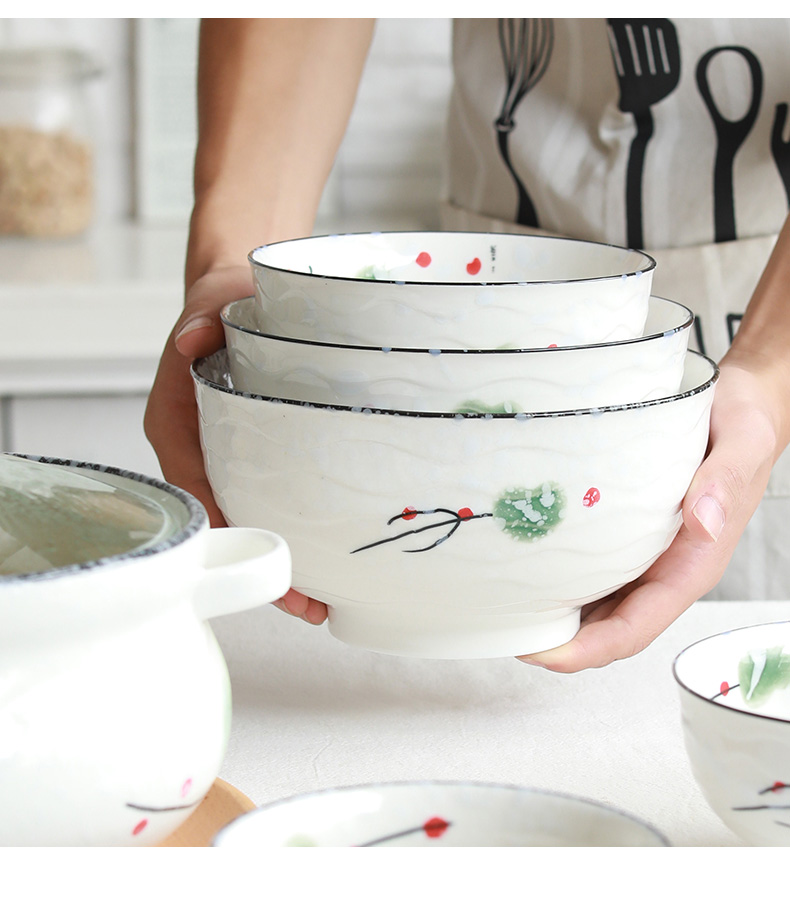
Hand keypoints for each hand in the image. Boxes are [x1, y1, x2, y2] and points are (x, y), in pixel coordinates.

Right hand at [144, 264, 328, 625]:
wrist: (243, 296)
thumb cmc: (224, 303)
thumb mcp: (213, 303)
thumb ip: (200, 321)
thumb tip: (189, 342)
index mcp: (177, 422)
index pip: (192, 484)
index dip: (222, 526)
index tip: (257, 558)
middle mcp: (199, 449)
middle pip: (224, 521)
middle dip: (262, 563)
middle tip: (304, 603)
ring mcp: (229, 458)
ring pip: (249, 521)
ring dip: (283, 560)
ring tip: (322, 601)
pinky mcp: (258, 457)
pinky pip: (270, 501)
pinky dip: (294, 530)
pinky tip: (327, 555)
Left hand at [517, 355, 782, 671]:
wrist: (739, 402)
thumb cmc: (742, 422)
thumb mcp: (742, 442)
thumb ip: (724, 480)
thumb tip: (704, 520)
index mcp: (692, 564)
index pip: (636, 627)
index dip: (588, 649)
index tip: (541, 654)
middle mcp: (665, 568)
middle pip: (606, 626)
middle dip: (558, 642)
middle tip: (501, 633)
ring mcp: (644, 554)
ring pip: (594, 602)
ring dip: (553, 615)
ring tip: (500, 609)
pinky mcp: (627, 532)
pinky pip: (590, 566)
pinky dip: (557, 577)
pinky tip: (522, 567)